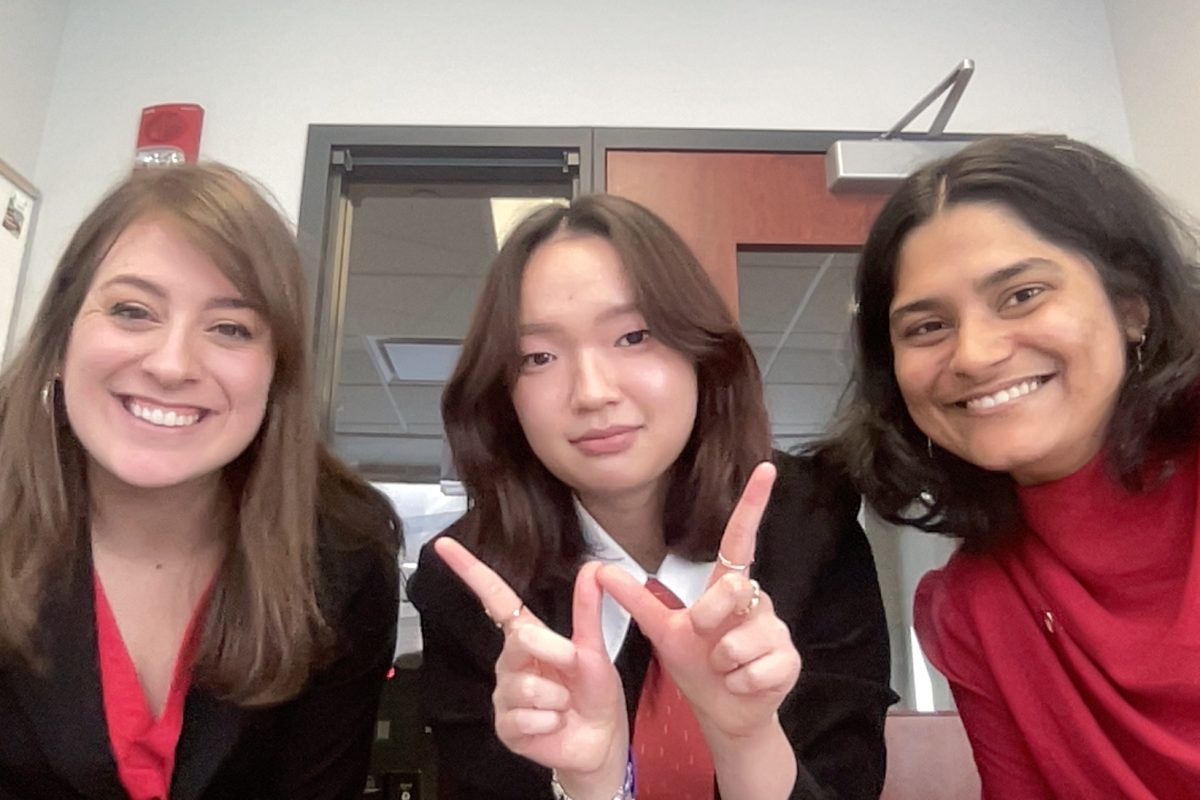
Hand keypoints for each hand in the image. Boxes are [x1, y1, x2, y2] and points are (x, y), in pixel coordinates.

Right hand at [433, 538, 628, 796]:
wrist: (601, 741)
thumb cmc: (595, 693)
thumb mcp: (595, 648)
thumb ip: (588, 610)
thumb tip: (592, 567)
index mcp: (527, 636)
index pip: (494, 598)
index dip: (470, 570)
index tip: (444, 544)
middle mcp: (510, 662)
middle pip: (519, 640)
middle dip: (556, 652)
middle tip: (574, 667)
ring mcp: (504, 695)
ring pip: (525, 686)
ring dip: (557, 697)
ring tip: (563, 704)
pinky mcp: (505, 727)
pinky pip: (525, 718)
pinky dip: (550, 722)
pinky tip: (553, 724)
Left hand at [595, 462, 801, 740]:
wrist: (723, 713)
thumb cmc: (698, 668)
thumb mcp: (662, 631)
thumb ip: (635, 599)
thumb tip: (598, 571)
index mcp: (728, 588)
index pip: (740, 539)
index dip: (752, 503)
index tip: (766, 468)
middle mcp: (756, 601)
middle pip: (730, 591)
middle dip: (708, 620)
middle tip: (707, 643)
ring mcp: (776, 631)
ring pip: (740, 639)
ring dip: (723, 663)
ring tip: (726, 669)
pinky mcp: (789, 661)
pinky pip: (756, 668)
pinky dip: (740, 682)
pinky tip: (741, 684)